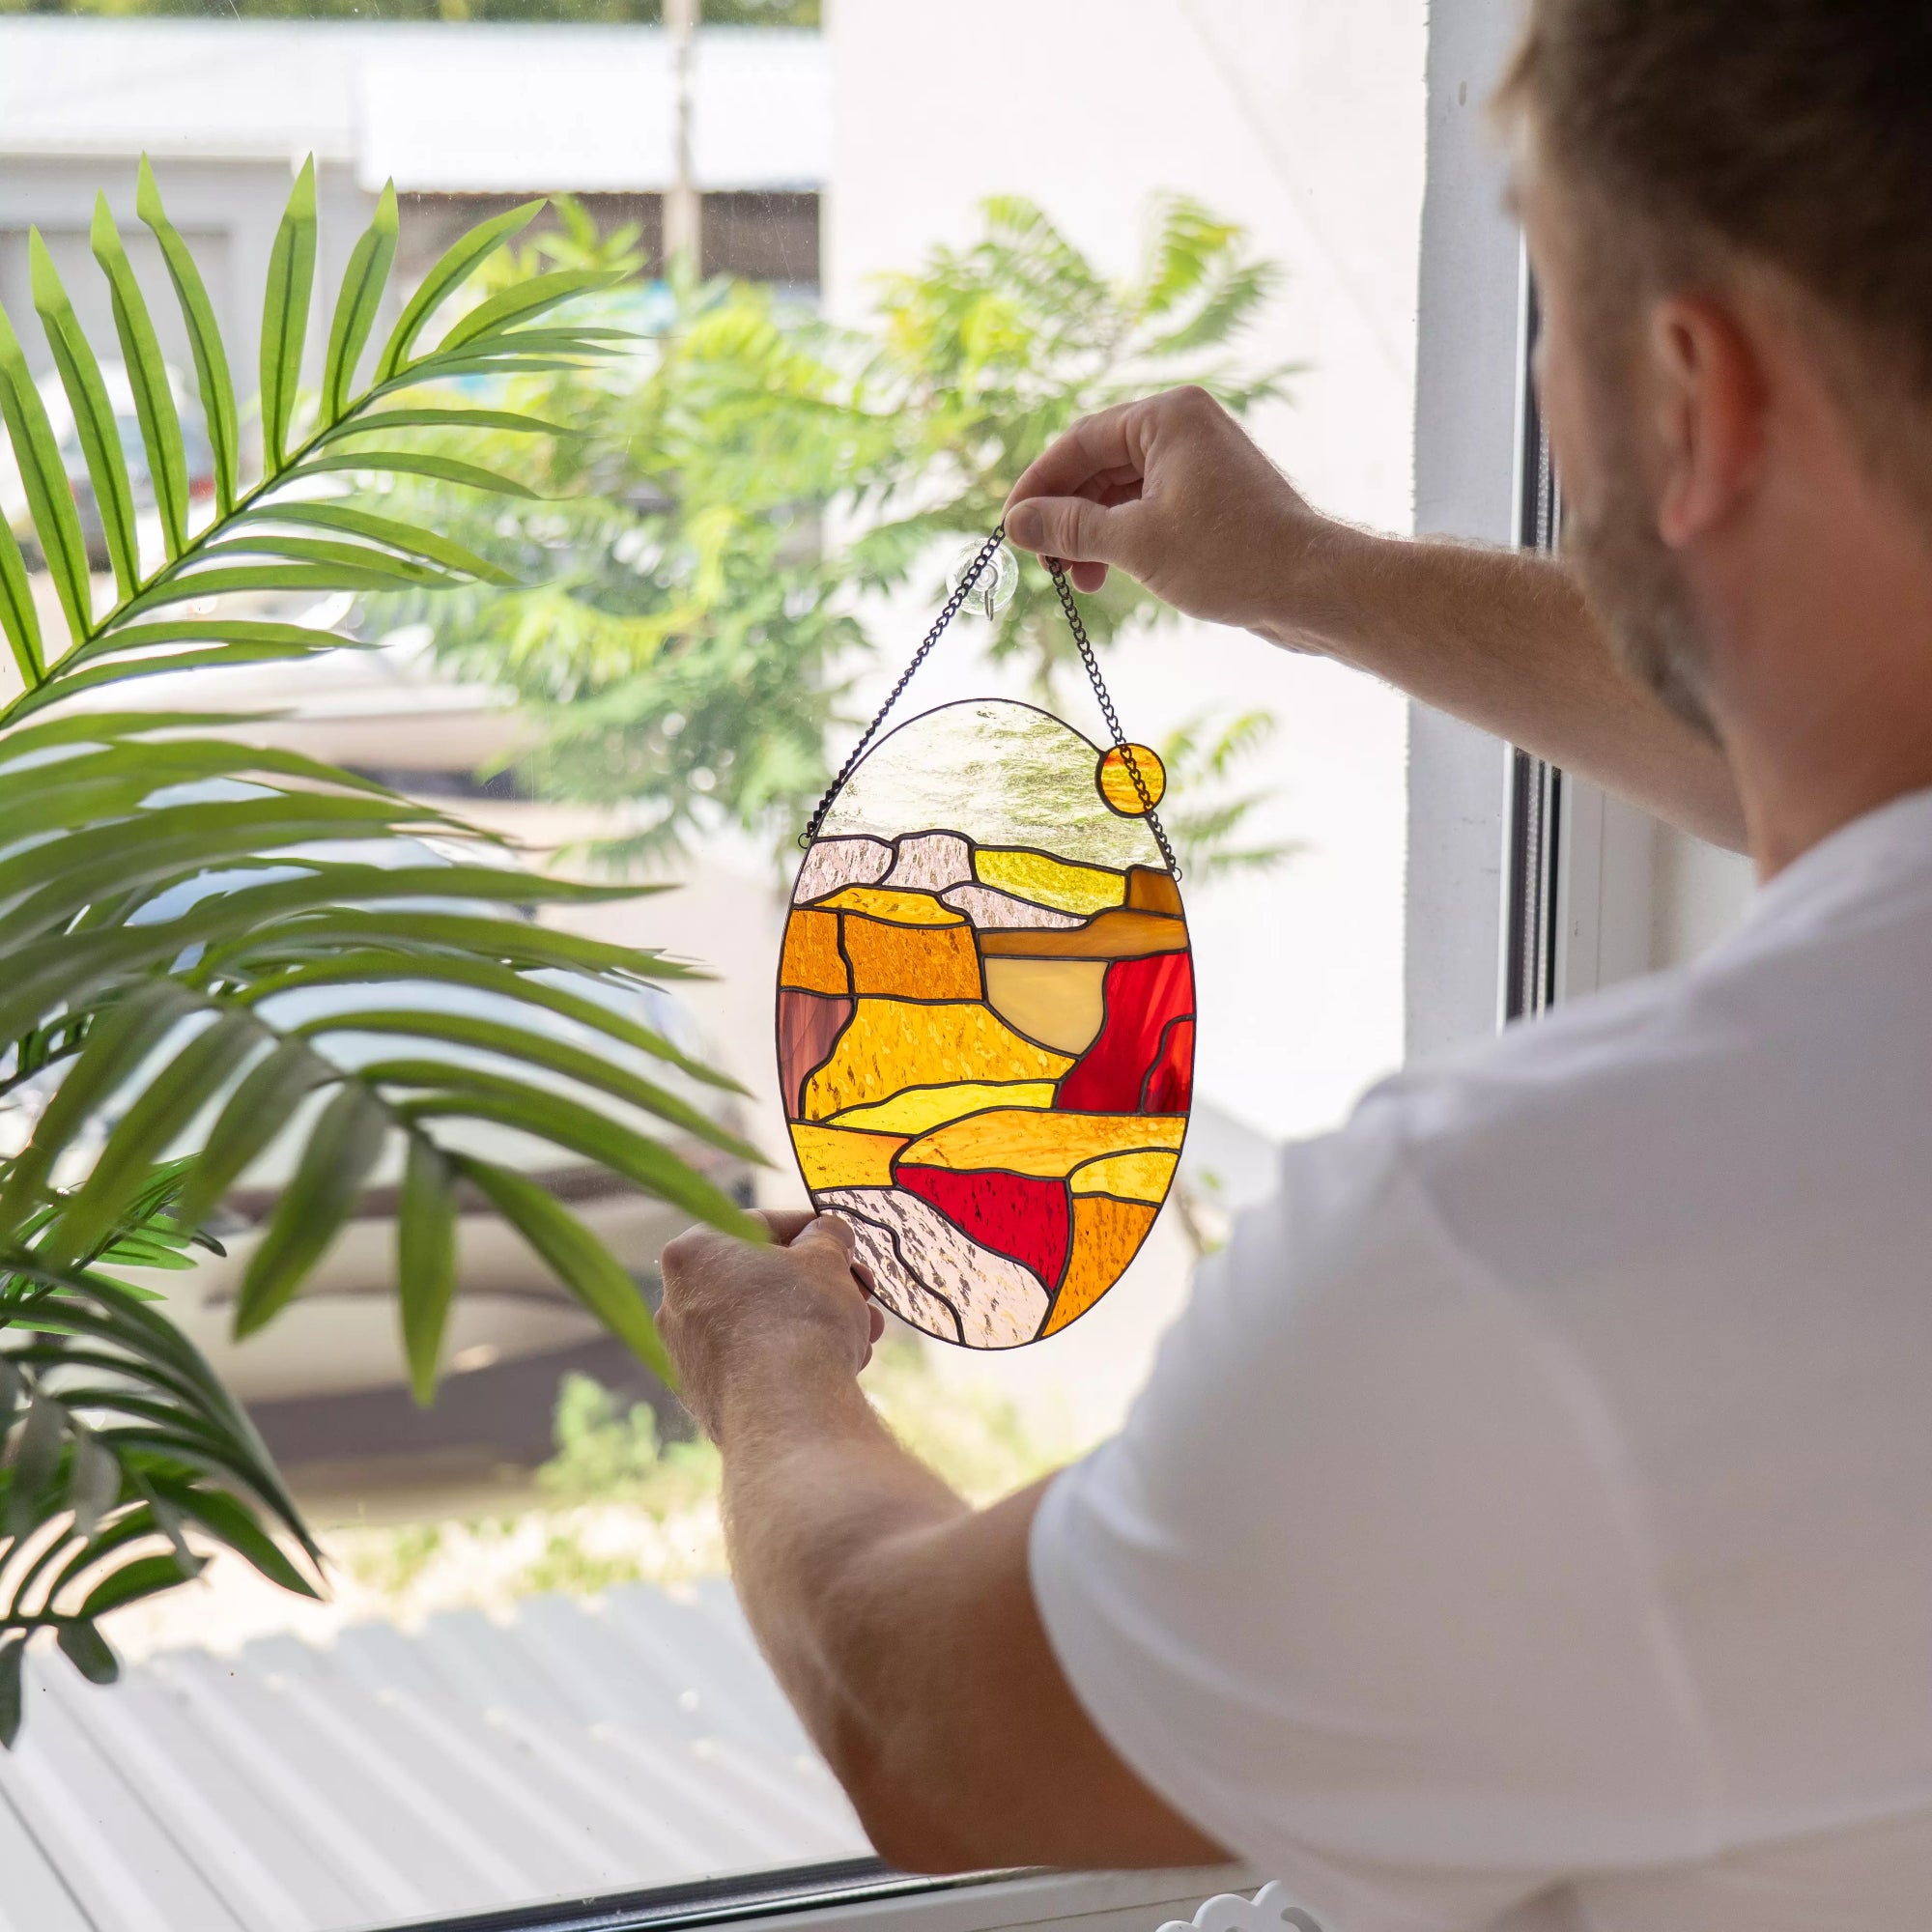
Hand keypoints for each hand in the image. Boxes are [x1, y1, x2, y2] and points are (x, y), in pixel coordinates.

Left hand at [660, 1210, 884, 1443]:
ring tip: (866, 1332)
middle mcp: (677, 1301)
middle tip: (862, 1291)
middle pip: (764, 1279)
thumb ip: (827, 1236)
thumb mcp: (828, 1258)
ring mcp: (687, 1354)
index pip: (764, 1225)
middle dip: (822, 1284)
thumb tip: (828, 1234)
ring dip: (819, 1322)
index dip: (816, 1231)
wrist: (787, 1413)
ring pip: (765, 1323)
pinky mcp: (706, 1398)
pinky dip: (796, 1357)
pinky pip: (758, 1363)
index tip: (847, 1244)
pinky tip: (843, 1363)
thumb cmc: (802, 1319)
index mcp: (695, 1251)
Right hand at [1003, 385, 1356, 648]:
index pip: (1078, 441)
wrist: (1312, 588)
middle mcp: (1183, 428)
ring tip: (1076, 578)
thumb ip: (1070, 527)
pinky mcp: (1208, 498)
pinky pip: (1145, 508)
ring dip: (1090, 533)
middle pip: (1097, 464)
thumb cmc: (1231, 557)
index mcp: (1167, 416)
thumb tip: (1014, 521)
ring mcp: (1198, 462)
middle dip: (1065, 514)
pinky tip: (1106, 574)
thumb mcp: (1136, 543)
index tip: (1009, 527)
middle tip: (1043, 561)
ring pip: (1119, 491)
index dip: (1037, 486)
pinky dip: (1120, 539)